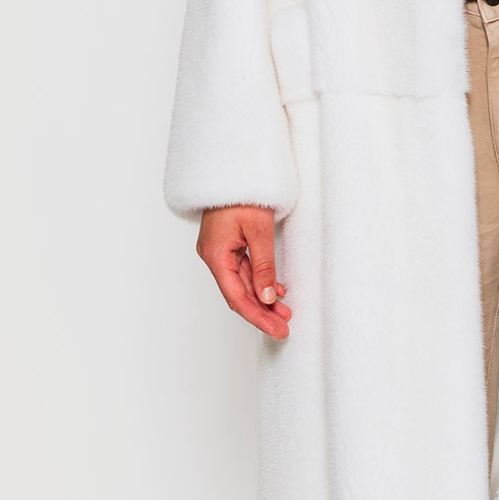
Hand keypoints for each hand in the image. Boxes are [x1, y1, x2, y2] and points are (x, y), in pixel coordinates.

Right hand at [196, 205, 291, 337]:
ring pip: (242, 284)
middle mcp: (213, 256)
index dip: (257, 316)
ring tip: (284, 313)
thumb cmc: (243, 194)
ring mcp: (219, 251)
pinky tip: (276, 291)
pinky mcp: (227, 246)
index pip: (236, 297)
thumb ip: (264, 267)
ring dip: (263, 299)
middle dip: (262, 312)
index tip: (275, 329)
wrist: (234, 170)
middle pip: (238, 294)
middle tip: (283, 328)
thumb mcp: (259, 232)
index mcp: (215, 255)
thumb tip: (268, 297)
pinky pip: (243, 270)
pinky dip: (259, 282)